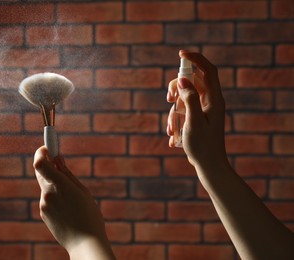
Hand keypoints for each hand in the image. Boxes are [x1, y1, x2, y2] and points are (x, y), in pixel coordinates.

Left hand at [33, 146, 113, 258]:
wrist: (84, 243)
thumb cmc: (89, 215)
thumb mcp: (82, 191)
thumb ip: (67, 174)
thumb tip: (57, 158)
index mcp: (60, 185)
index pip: (40, 163)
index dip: (41, 152)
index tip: (48, 148)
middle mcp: (48, 194)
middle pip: (40, 171)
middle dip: (48, 165)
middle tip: (59, 163)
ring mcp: (44, 204)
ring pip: (45, 186)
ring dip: (54, 183)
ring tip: (72, 198)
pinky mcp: (43, 213)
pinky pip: (47, 198)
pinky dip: (55, 196)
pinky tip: (68, 208)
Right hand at [167, 51, 226, 170]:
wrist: (209, 165)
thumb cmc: (203, 146)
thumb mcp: (193, 122)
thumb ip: (189, 99)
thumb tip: (183, 80)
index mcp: (214, 100)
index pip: (208, 71)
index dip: (196, 59)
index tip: (181, 54)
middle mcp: (210, 102)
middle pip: (192, 82)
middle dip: (177, 88)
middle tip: (169, 98)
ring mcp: (203, 110)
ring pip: (184, 97)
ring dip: (174, 110)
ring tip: (171, 129)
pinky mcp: (197, 118)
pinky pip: (182, 110)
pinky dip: (175, 120)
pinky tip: (174, 137)